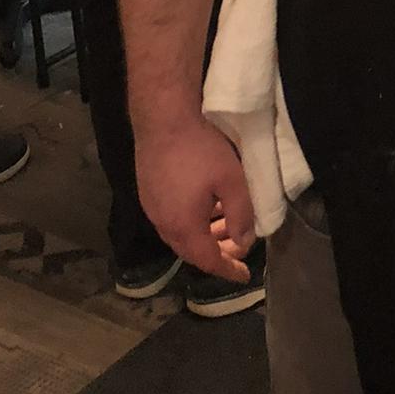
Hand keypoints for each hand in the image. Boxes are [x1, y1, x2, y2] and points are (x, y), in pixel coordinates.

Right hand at [135, 117, 256, 279]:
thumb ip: (241, 216)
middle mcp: (163, 224)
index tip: (245, 275)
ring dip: (206, 234)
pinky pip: (174, 218)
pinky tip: (208, 205)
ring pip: (182, 233)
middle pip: (193, 250)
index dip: (228, 270)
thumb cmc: (200, 150)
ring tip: (228, 223)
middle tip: (239, 246)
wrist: (163, 118)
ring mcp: (153, 208)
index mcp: (183, 227)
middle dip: (218, 252)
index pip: (208, 260)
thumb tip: (245, 242)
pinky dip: (194, 220)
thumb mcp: (231, 182)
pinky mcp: (149, 192)